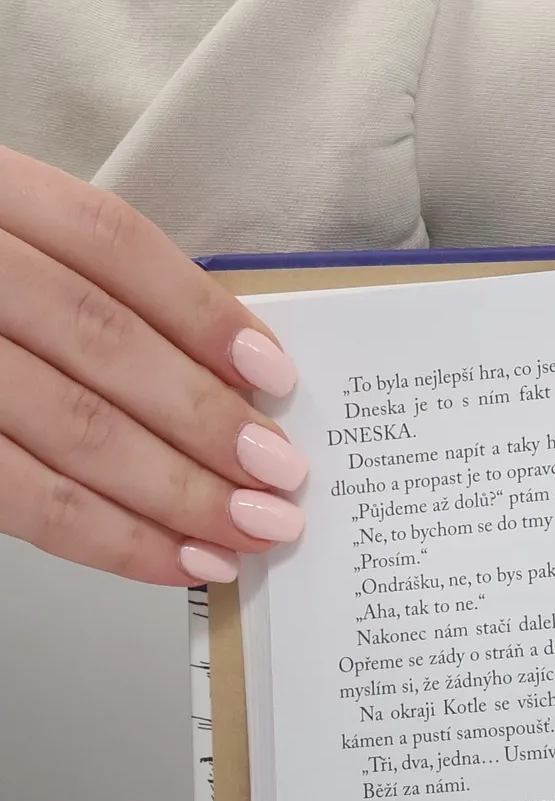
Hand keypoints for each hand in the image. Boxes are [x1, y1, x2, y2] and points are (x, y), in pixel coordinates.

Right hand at [0, 147, 305, 585]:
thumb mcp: (13, 247)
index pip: (106, 241)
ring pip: (69, 424)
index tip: (275, 375)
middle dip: (205, 418)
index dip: (199, 310)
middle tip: (281, 476)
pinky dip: (111, 538)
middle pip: (99, 339)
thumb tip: (232, 381)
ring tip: (250, 529)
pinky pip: (23, 498)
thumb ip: (97, 293)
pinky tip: (177, 559)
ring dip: (176, 490)